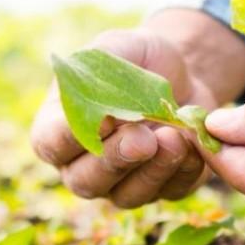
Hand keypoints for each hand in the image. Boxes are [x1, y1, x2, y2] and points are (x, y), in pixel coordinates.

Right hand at [31, 28, 215, 207]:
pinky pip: (170, 191)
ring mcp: (122, 182)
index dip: (70, 138)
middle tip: (142, 138)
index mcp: (60, 128)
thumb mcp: (116, 48)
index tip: (100, 119)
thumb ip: (99, 73)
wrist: (183, 72)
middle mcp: (84, 164)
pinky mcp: (164, 188)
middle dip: (115, 160)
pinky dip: (184, 170)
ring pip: (128, 195)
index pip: (51, 144)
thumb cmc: (137, 59)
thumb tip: (102, 114)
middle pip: (86, 181)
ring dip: (152, 170)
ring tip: (173, 138)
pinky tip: (192, 143)